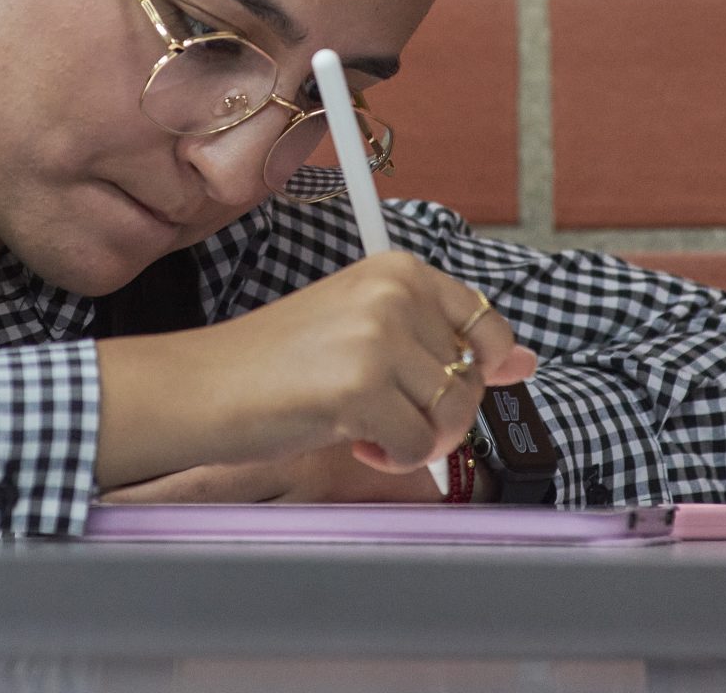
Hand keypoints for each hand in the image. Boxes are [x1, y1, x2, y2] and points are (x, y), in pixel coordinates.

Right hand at [95, 250, 536, 491]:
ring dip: (413, 436)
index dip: (484, 365)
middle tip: (377, 408)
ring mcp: (379, 337)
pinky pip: (418, 447)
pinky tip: (349, 436)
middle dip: (434, 411)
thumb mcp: (361, 330)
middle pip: (471, 378)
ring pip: (452, 415)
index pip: (486, 320)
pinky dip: (390, 457)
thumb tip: (524, 362)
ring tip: (360, 421)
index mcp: (396, 269)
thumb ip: (438, 340)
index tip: (459, 383)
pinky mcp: (362, 387)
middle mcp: (394, 293)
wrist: (201, 386)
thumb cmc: (272, 364)